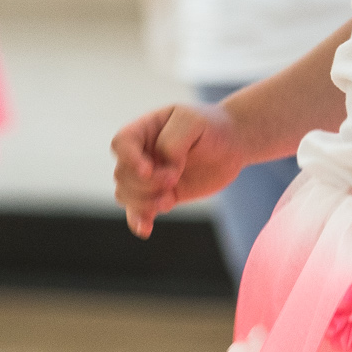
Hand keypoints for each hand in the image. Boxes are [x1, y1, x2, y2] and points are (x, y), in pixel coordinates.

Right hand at [112, 101, 245, 235]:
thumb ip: (172, 142)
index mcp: (143, 130)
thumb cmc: (210, 127)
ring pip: (125, 194)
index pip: (120, 144)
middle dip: (146, 183)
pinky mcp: (161, 195)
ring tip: (168, 198)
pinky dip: (139, 221)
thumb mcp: (193, 122)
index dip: (128, 159)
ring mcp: (149, 177)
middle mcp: (141, 154)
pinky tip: (146, 229)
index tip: (148, 170)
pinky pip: (138, 211)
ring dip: (144, 202)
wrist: (230, 145)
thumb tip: (163, 167)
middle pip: (122, 174)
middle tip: (174, 178)